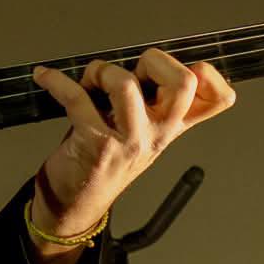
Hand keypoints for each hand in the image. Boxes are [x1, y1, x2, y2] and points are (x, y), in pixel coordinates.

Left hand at [30, 49, 234, 237]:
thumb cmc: (106, 159)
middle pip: (183, 83)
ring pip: (124, 85)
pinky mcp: (96, 144)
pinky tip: (45, 77)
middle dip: (153, 59)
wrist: (76, 203)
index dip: (209, 74)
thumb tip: (151, 61)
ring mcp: (130, 140)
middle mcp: (159, 133)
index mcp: (173, 127)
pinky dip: (56, 81)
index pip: (218, 100)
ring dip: (100, 71)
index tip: (182, 66)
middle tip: (132, 70)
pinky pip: (77, 98)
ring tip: (89, 82)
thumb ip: (154, 102)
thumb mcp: (142, 132)